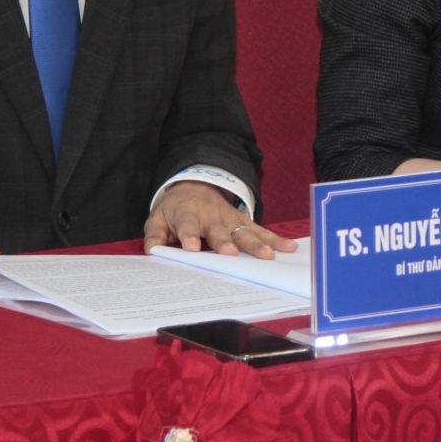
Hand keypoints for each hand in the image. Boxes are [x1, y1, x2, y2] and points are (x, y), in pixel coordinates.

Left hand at [142, 181, 297, 258]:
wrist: (195, 186)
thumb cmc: (175, 209)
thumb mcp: (157, 218)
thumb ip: (155, 235)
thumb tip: (152, 251)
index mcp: (188, 215)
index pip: (188, 226)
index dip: (189, 237)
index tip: (191, 249)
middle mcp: (212, 216)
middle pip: (220, 231)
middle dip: (226, 243)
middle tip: (232, 254)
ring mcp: (230, 219)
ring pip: (245, 232)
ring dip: (257, 243)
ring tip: (269, 255)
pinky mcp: (243, 222)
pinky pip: (260, 230)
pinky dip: (274, 239)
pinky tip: (288, 247)